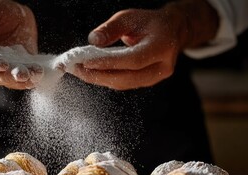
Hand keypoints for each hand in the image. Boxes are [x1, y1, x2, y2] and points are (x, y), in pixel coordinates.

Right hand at [0, 0, 39, 88]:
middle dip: (10, 76)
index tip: (3, 64)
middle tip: (23, 74)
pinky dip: (33, 77)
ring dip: (24, 80)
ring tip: (36, 74)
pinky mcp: (19, 71)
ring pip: (12, 80)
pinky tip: (40, 73)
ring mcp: (4, 71)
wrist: (13, 17)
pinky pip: (24, 78)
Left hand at [70, 0, 217, 89]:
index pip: (133, 59)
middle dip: (99, 75)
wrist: (170, 32)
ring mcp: (156, 77)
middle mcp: (162, 66)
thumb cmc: (149, 23)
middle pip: (128, 77)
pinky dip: (106, 79)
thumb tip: (93, 40)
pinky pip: (124, 84)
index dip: (109, 63)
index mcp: (162, 46)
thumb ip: (111, 28)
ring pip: (124, 83)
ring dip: (100, 79)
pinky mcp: (147, 82)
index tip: (87, 62)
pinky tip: (92, 73)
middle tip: (77, 69)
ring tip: (80, 71)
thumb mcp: (130, 17)